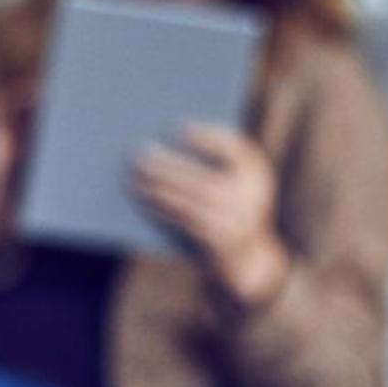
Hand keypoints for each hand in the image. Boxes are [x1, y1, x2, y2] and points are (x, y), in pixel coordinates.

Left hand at [131, 121, 290, 306]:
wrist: (248, 260)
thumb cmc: (231, 208)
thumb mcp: (231, 180)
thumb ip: (211, 159)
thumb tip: (167, 136)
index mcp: (256, 173)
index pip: (234, 148)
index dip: (207, 136)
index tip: (176, 127)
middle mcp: (252, 198)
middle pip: (204, 177)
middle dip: (169, 165)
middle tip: (138, 152)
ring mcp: (236, 223)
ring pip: (188, 202)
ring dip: (157, 188)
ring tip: (131, 175)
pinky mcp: (218, 243)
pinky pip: (183, 222)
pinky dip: (160, 209)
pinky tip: (141, 198)